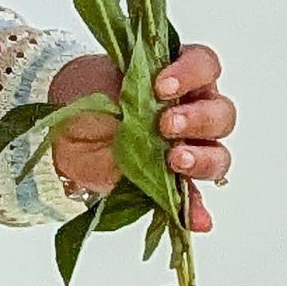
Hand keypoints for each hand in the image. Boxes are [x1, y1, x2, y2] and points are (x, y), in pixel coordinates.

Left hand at [48, 42, 235, 229]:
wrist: (65, 127)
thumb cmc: (89, 95)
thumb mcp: (103, 84)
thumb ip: (126, 94)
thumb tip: (134, 111)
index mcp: (180, 75)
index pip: (205, 65)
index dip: (190, 74)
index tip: (161, 86)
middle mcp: (193, 109)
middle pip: (221, 114)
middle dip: (198, 120)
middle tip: (166, 126)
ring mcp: (187, 147)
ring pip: (217, 154)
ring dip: (202, 160)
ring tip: (175, 161)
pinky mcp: (172, 182)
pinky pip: (193, 198)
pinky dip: (196, 209)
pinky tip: (196, 219)